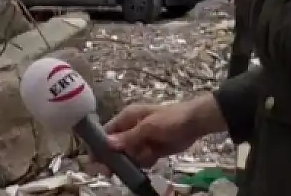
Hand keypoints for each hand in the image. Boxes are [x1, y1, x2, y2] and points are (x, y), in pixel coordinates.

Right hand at [103, 94, 225, 167]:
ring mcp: (141, 140)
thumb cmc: (170, 119)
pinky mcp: (151, 150)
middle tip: (109, 173)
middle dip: (114, 159)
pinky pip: (141, 160)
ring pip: (128, 156)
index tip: (95, 162)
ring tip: (144, 158)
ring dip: (132, 161)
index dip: (100, 147)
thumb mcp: (148, 127)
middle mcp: (131, 129)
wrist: (195, 123)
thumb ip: (129, 137)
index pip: (107, 132)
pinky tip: (152, 159)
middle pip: (115, 147)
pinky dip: (144, 163)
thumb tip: (108, 144)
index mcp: (127, 117)